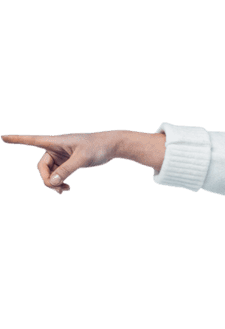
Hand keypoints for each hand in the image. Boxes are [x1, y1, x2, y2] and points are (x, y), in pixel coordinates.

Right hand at [0, 130, 120, 194]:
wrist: (110, 147)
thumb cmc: (97, 147)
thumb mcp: (83, 159)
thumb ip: (68, 170)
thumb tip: (52, 182)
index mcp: (55, 141)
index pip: (31, 140)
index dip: (16, 140)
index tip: (1, 137)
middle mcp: (54, 148)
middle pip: (41, 167)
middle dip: (47, 180)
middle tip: (58, 190)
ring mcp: (60, 156)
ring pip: (49, 173)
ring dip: (54, 184)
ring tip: (66, 191)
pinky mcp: (67, 163)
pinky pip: (57, 175)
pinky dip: (60, 183)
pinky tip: (67, 189)